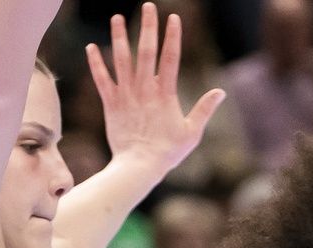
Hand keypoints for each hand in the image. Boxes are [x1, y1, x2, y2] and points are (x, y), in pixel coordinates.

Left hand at [88, 4, 224, 176]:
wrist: (139, 167)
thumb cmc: (167, 152)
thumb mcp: (192, 132)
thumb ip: (204, 110)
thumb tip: (220, 92)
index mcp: (166, 94)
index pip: (170, 58)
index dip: (172, 36)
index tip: (173, 18)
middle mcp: (145, 90)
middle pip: (146, 51)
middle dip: (147, 27)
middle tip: (148, 6)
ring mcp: (126, 95)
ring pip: (122, 60)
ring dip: (119, 37)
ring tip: (116, 17)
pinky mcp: (111, 104)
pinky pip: (102, 80)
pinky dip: (96, 64)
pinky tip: (91, 47)